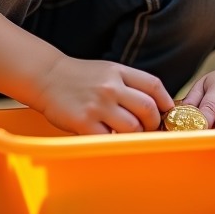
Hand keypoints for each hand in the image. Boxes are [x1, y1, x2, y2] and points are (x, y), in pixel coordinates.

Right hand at [35, 58, 173, 133]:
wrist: (47, 77)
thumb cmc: (81, 77)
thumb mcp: (109, 71)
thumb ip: (131, 84)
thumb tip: (156, 106)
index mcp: (120, 72)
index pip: (154, 86)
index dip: (166, 102)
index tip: (167, 113)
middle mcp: (111, 87)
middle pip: (147, 109)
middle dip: (153, 123)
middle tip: (150, 129)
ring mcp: (97, 105)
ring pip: (132, 127)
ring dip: (136, 135)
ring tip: (131, 136)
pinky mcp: (83, 123)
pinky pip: (109, 139)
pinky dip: (115, 142)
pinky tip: (112, 139)